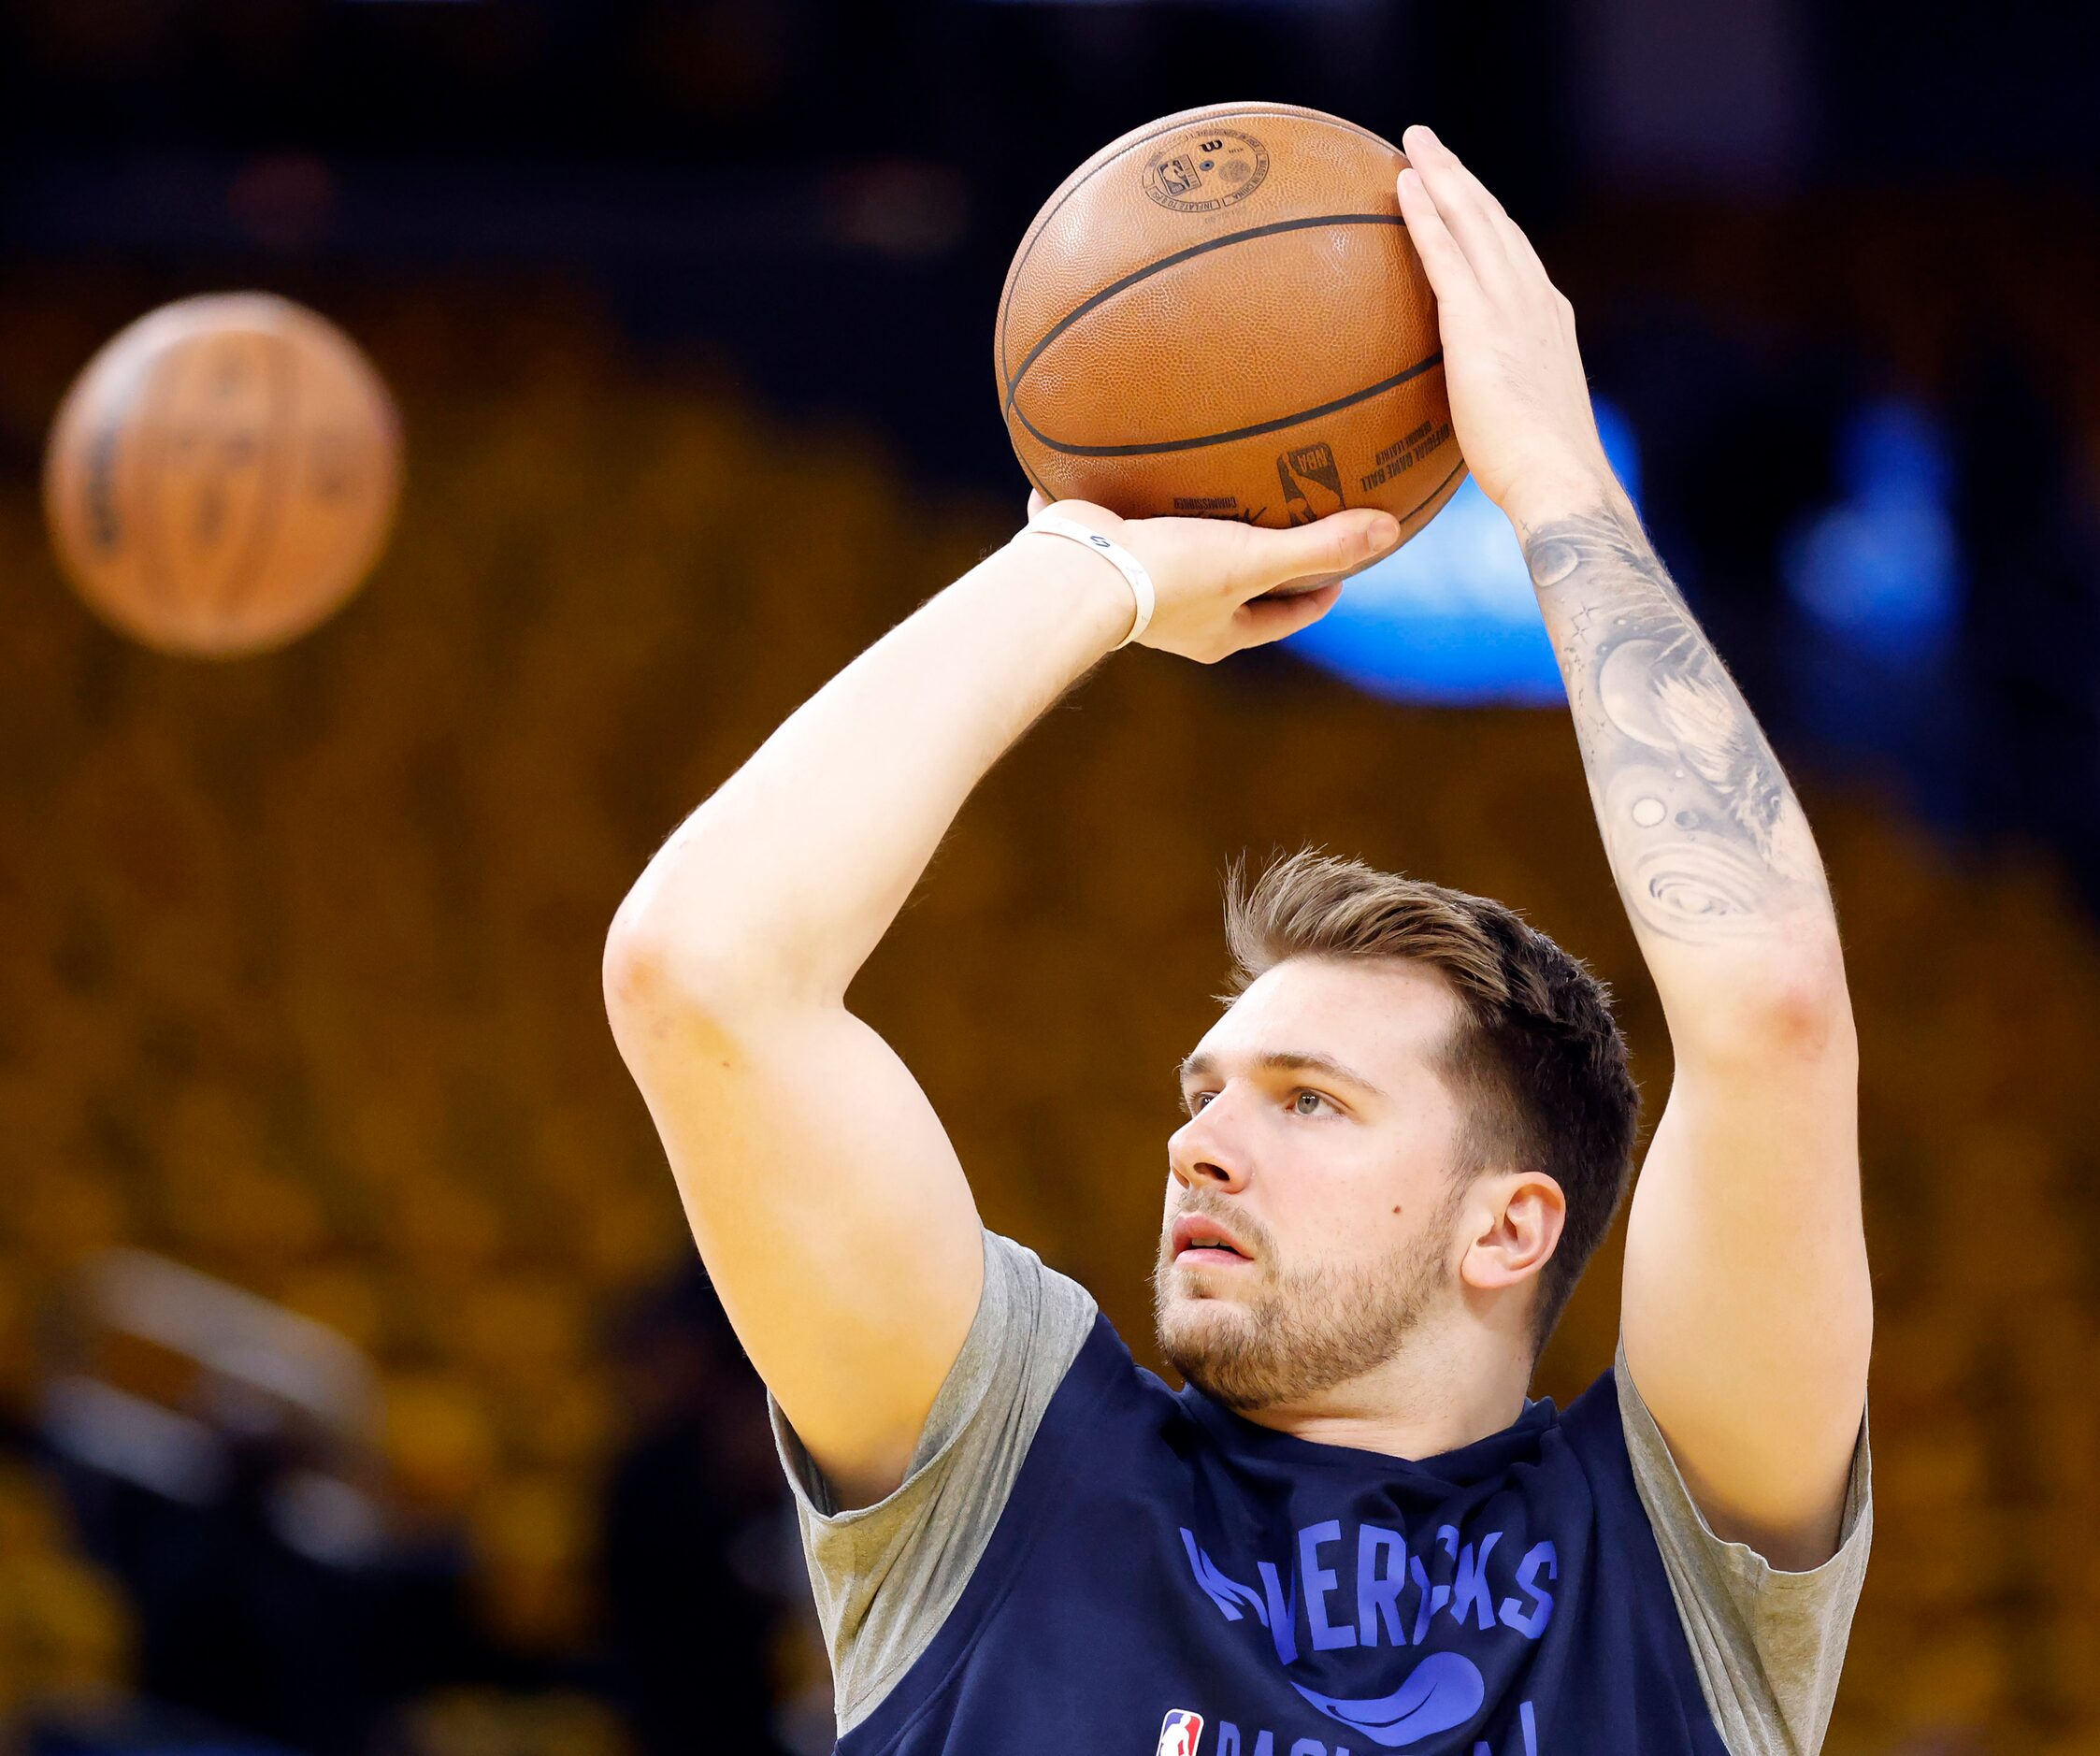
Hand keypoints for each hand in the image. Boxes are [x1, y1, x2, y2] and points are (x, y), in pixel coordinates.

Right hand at [1021, 489, 1398, 663]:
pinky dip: (1145, 496)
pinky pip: (1132, 521)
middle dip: (1261, 566)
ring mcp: (1136, 587)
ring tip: (1223, 490)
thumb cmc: (1166, 578)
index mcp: (1217, 633)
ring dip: (1203, 530)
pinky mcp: (1101, 554)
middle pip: (1234, 592)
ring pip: (1182, 558)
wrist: (1073, 574)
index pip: (1282, 620)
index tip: (1339, 577)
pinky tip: (1150, 457)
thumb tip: (1390, 531)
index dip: (1315, 599)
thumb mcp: (1253, 559)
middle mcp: (1177, 618)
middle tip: (1290, 530)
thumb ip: (1318, 546)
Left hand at [1395, 125, 1622, 526]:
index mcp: (1548, 319)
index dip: (1486, 218)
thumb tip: (1475, 423)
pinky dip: (1423, 214)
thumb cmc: (1541, 475)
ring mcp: (1509, 305)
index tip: (1463, 192)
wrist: (1560, 481)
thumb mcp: (1522, 425)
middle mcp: (1534, 299)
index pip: (1513, 254)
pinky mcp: (1478, 321)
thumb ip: (1499, 403)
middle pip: (1493, 221)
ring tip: (1413, 144)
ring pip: (1471, 220)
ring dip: (1441, 176)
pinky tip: (1401, 186)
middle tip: (1429, 145)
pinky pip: (1444, 253)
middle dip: (1461, 178)